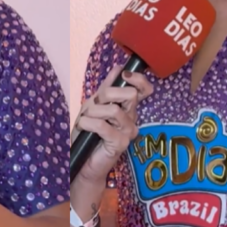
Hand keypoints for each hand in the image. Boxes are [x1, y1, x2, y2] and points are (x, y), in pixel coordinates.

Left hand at [72, 65, 153, 184]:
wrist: (82, 159)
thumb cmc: (89, 131)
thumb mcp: (95, 103)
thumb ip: (108, 87)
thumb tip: (119, 67)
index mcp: (128, 107)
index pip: (144, 89)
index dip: (138, 79)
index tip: (124, 76)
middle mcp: (132, 118)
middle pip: (130, 94)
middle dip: (106, 94)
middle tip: (94, 105)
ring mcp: (128, 131)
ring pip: (114, 109)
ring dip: (93, 112)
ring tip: (86, 120)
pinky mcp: (121, 144)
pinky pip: (104, 126)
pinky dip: (88, 123)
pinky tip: (84, 127)